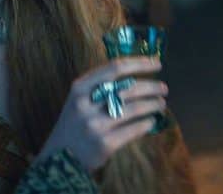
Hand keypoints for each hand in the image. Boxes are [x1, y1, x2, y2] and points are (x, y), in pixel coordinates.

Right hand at [35, 56, 167, 171]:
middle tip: (164, 88)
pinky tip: (151, 121)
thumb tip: (139, 73)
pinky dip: (146, 124)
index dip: (140, 63)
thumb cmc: (75, 123)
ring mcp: (95, 125)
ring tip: (161, 104)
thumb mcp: (79, 99)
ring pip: (134, 109)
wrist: (59, 159)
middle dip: (151, 86)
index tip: (157, 63)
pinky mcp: (104, 144)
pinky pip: (134, 129)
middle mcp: (86, 104)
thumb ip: (101, 86)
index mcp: (80, 88)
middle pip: (128, 88)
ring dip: (153, 105)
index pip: (115, 67)